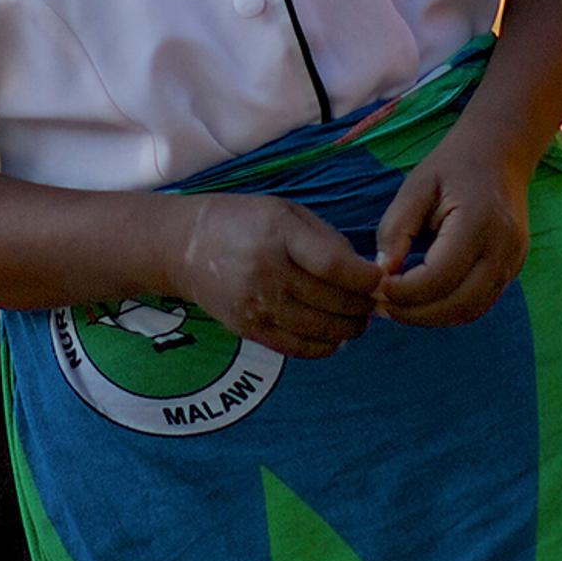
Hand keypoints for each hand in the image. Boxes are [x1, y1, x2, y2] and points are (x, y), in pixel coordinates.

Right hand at [168, 194, 380, 357]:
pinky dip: (326, 347)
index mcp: (279, 234)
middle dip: (363, 306)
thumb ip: (326, 238)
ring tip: (356, 319)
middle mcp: (268, 272)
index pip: (335, 266)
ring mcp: (257, 305)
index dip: (366, 278)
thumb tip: (365, 273)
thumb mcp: (285, 211)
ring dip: (350, 329)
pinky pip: (300, 349)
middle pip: (334, 302)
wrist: (183, 247)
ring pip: (323, 330)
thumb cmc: (242, 221)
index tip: (378, 279)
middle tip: (372, 301)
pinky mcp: (250, 330)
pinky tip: (333, 335)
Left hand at [370, 137, 529, 327]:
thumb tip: (382, 273)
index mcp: (478, 223)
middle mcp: (503, 248)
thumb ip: (397, 229)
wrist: (500, 152)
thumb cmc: (453, 165)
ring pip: (471, 311)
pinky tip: (422, 302)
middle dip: (415, 313)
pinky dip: (449, 311)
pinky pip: (480, 303)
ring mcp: (513, 262)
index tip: (376, 288)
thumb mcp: (416, 186)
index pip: (440, 276)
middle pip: (458, 303)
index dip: (405, 292)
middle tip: (381, 306)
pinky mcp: (513, 269)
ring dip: (432, 318)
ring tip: (397, 308)